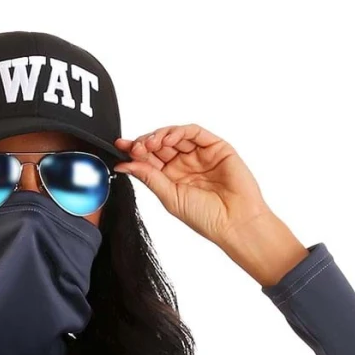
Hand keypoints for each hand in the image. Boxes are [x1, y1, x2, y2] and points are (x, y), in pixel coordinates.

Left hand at [114, 124, 308, 286]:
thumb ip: (149, 177)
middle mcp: (185, 165)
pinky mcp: (215, 146)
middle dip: (145, 142)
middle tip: (134, 146)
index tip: (120, 148)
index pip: (150, 159)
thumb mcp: (169, 197)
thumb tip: (124, 165)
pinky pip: (194, 132)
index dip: (135, 152)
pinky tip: (168, 138)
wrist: (234, 222)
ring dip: (159, 135)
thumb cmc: (206, 218)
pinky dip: (179, 131)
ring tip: (149, 143)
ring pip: (175, 135)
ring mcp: (200, 154)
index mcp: (172, 179)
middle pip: (160, 144)